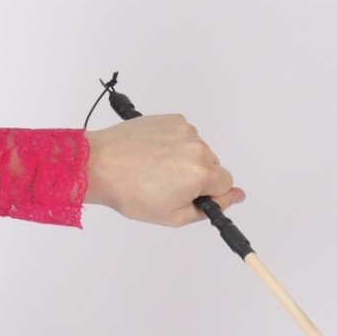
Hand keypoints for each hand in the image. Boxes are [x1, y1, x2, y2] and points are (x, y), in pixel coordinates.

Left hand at [83, 114, 244, 226]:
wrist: (100, 165)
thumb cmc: (131, 192)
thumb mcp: (174, 216)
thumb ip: (212, 208)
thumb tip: (236, 196)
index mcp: (202, 173)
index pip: (227, 185)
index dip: (210, 195)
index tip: (190, 197)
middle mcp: (198, 147)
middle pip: (214, 167)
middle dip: (198, 178)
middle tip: (168, 186)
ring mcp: (185, 130)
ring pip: (200, 152)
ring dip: (186, 161)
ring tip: (157, 170)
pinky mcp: (172, 119)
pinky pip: (186, 137)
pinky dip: (176, 146)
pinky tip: (156, 155)